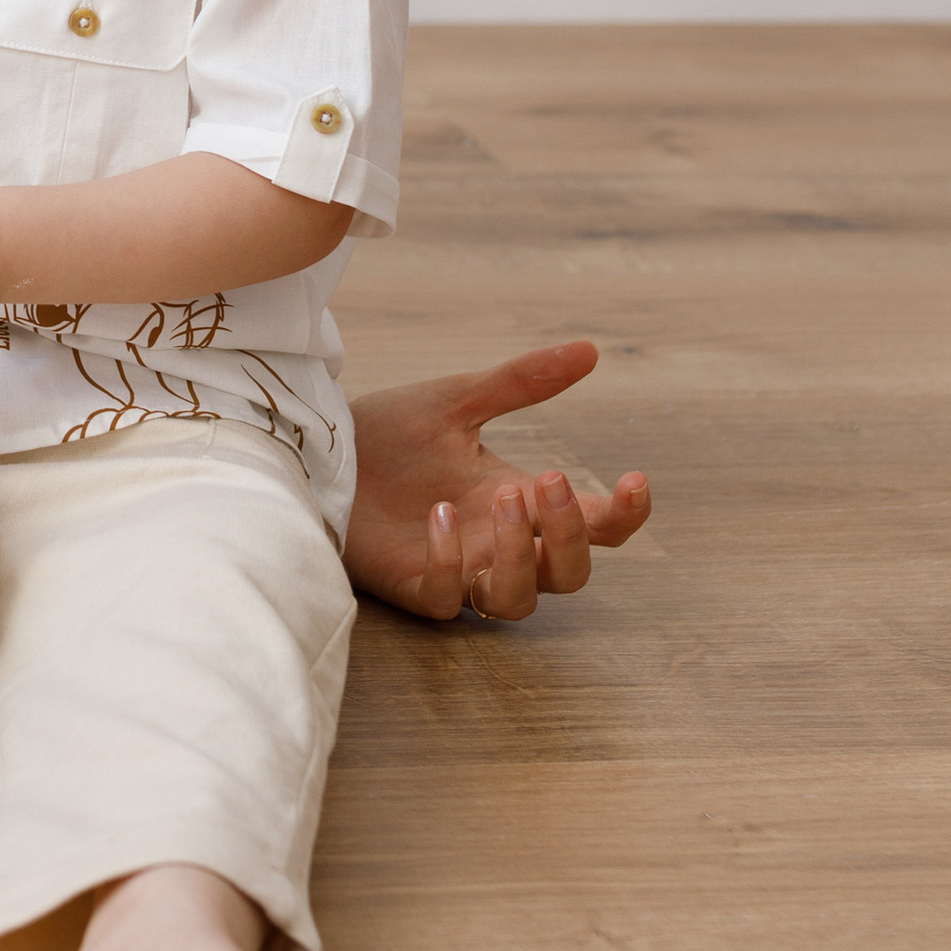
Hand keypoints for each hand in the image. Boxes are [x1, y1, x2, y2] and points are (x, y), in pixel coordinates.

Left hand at [343, 341, 652, 621]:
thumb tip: (589, 350)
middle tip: (544, 479)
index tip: (633, 478)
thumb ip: (521, 382)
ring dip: (522, 555)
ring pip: (518, 601)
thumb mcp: (458, 400)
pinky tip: (437, 516)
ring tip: (502, 499)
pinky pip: (447, 600)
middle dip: (571, 534)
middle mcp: (497, 543)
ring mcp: (458, 569)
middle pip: (570, 573)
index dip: (624, 515)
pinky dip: (449, 564)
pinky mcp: (412, 585)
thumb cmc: (389, 433)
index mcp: (518, 498)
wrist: (317, 449)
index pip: (594, 525)